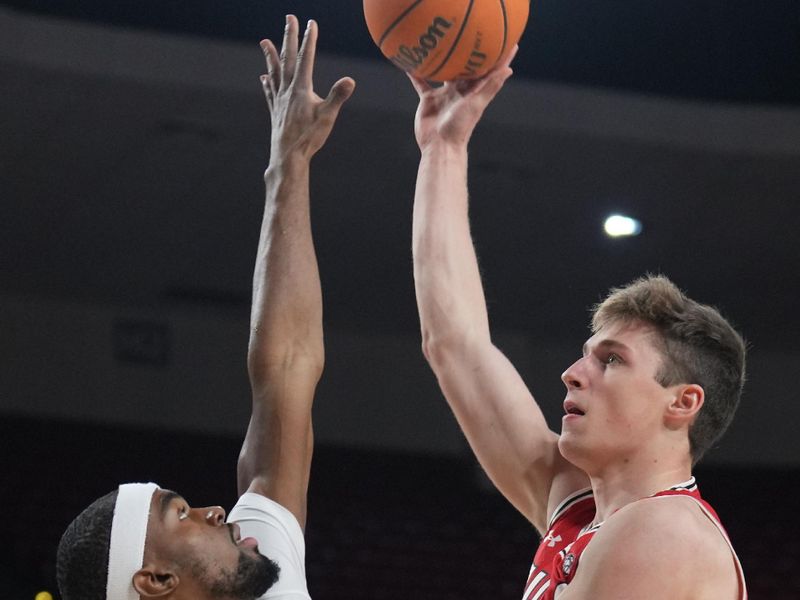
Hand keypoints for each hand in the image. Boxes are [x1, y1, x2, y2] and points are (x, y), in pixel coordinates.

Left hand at [261, 16, 354, 164]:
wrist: (288, 157)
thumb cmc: (309, 138)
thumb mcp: (328, 117)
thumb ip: (338, 97)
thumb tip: (350, 80)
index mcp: (301, 89)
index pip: (306, 59)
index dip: (309, 40)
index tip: (311, 23)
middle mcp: (287, 91)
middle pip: (288, 58)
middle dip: (289, 37)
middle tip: (289, 18)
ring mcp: (279, 100)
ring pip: (274, 72)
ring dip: (270, 56)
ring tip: (264, 41)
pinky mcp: (275, 112)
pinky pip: (270, 92)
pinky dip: (267, 82)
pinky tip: (263, 77)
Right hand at [408, 46, 516, 149]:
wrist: (440, 144)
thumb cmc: (460, 126)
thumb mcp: (477, 103)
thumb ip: (491, 86)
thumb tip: (509, 69)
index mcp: (474, 91)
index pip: (486, 70)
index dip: (495, 57)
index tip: (503, 40)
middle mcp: (460, 91)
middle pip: (464, 68)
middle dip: (466, 53)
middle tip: (466, 33)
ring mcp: (443, 94)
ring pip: (442, 72)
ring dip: (441, 60)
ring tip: (437, 42)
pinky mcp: (428, 99)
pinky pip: (421, 83)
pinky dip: (416, 73)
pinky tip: (410, 61)